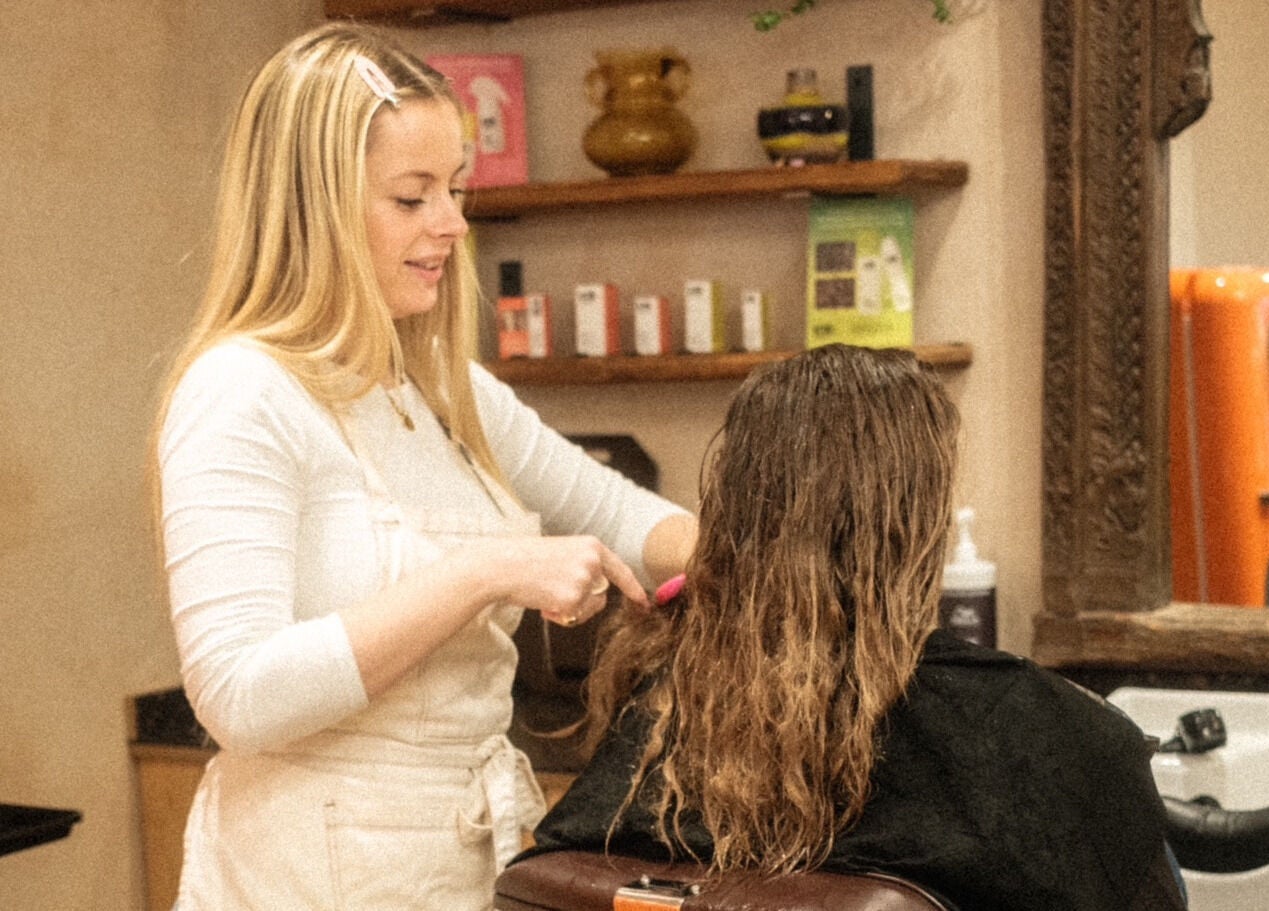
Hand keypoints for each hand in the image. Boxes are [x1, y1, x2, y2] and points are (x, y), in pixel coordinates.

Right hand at [490, 535, 648, 626]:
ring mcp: (584, 580)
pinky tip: (542, 602)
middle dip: (584, 600)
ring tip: (546, 593)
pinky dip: (559, 615)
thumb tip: (598, 591)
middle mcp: (592, 562)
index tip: (644, 602)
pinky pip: (574, 617)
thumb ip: (583, 565)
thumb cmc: (524, 560)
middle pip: (602, 593)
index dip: (633, 588)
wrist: (501, 566)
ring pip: (589, 607)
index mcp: (591, 546)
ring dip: (571, 608)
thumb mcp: (562, 552)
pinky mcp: (573, 599)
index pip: (620, 569)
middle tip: (554, 592)